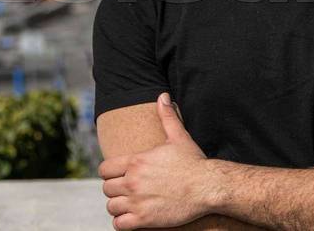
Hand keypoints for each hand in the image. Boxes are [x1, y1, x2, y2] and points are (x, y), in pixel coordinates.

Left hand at [99, 93, 214, 229]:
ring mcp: (137, 201)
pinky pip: (119, 225)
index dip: (110, 173)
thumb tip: (163, 96)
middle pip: (106, 188)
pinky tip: (133, 218)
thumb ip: (167, 116)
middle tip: (128, 190)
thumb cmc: (194, 162)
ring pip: (111, 206)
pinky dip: (122, 223)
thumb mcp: (179, 136)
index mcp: (136, 161)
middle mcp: (133, 181)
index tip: (119, 175)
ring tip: (130, 204)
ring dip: (119, 206)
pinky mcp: (144, 219)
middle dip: (115, 189)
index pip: (104, 169)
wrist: (208, 186)